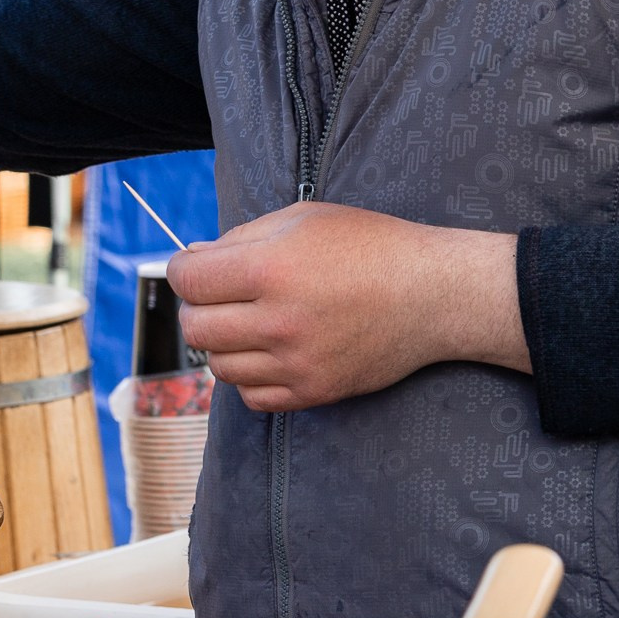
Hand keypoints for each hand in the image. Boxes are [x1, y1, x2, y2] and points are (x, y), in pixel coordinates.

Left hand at [165, 202, 527, 412]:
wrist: (434, 294)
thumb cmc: (369, 245)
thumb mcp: (301, 219)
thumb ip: (239, 238)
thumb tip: (191, 260)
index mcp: (269, 270)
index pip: (186, 280)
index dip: (185, 269)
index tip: (198, 267)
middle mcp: (278, 321)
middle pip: (195, 327)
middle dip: (199, 306)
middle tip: (224, 295)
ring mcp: (296, 363)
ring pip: (219, 366)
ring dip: (224, 343)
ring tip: (250, 323)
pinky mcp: (315, 392)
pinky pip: (252, 398)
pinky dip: (250, 377)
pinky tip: (270, 352)